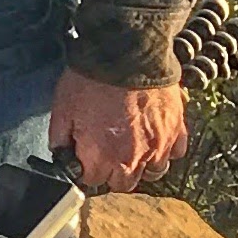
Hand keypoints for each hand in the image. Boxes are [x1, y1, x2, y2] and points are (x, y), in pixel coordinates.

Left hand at [50, 68, 189, 191]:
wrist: (127, 53)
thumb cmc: (91, 79)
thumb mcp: (62, 107)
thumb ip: (60, 138)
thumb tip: (61, 153)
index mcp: (101, 156)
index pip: (93, 181)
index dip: (86, 169)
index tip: (85, 158)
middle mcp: (132, 158)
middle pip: (123, 184)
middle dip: (112, 173)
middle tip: (107, 153)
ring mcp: (158, 146)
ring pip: (153, 172)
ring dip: (141, 165)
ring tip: (131, 147)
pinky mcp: (177, 130)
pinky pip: (175, 153)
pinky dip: (165, 150)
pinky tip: (153, 137)